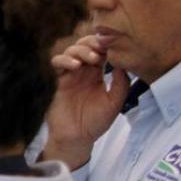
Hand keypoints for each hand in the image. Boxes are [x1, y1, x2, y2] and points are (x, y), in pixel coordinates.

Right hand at [43, 35, 130, 168]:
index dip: (106, 45)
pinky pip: (57, 63)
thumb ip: (121, 84)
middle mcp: (83, 72)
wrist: (76, 138)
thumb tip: (124, 64)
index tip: (114, 47)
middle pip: (85, 45)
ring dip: (81, 50)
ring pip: (71, 50)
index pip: (101, 51)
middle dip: (93, 43)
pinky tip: (76, 66)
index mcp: (97, 74)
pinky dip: (65, 60)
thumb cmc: (95, 123)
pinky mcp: (58, 81)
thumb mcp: (115, 103)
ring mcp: (70, 75)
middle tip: (101, 50)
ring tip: (91, 59)